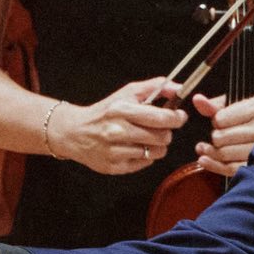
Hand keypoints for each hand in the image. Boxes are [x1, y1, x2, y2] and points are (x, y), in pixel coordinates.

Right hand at [55, 78, 186, 174]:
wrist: (74, 132)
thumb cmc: (105, 111)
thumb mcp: (127, 93)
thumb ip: (155, 87)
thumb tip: (179, 87)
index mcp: (123, 110)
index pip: (162, 118)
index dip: (177, 118)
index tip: (179, 116)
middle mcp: (118, 131)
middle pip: (162, 137)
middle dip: (167, 132)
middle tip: (160, 128)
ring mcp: (115, 151)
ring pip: (156, 152)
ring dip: (157, 145)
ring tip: (147, 138)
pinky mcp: (114, 167)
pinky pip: (145, 163)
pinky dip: (145, 156)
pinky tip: (135, 147)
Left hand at [192, 92, 253, 176]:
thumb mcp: (245, 105)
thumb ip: (218, 104)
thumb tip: (197, 100)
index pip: (220, 119)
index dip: (216, 121)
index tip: (221, 122)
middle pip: (220, 137)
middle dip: (216, 137)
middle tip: (221, 137)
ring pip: (223, 153)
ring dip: (212, 152)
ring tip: (209, 149)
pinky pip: (230, 169)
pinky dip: (214, 166)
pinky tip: (205, 160)